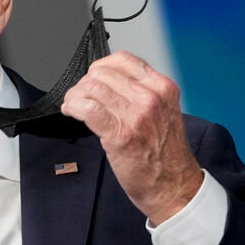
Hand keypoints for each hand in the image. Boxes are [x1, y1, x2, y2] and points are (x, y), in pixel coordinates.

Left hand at [60, 50, 203, 224]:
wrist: (173, 186)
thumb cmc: (165, 153)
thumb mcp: (162, 111)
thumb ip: (141, 92)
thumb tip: (107, 80)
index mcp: (162, 87)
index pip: (123, 59)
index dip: (100, 68)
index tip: (93, 79)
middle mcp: (151, 97)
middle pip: (102, 73)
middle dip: (84, 83)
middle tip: (80, 96)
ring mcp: (136, 115)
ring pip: (91, 88)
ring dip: (75, 96)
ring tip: (73, 105)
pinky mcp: (120, 134)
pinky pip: (87, 109)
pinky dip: (73, 107)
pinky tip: (72, 112)